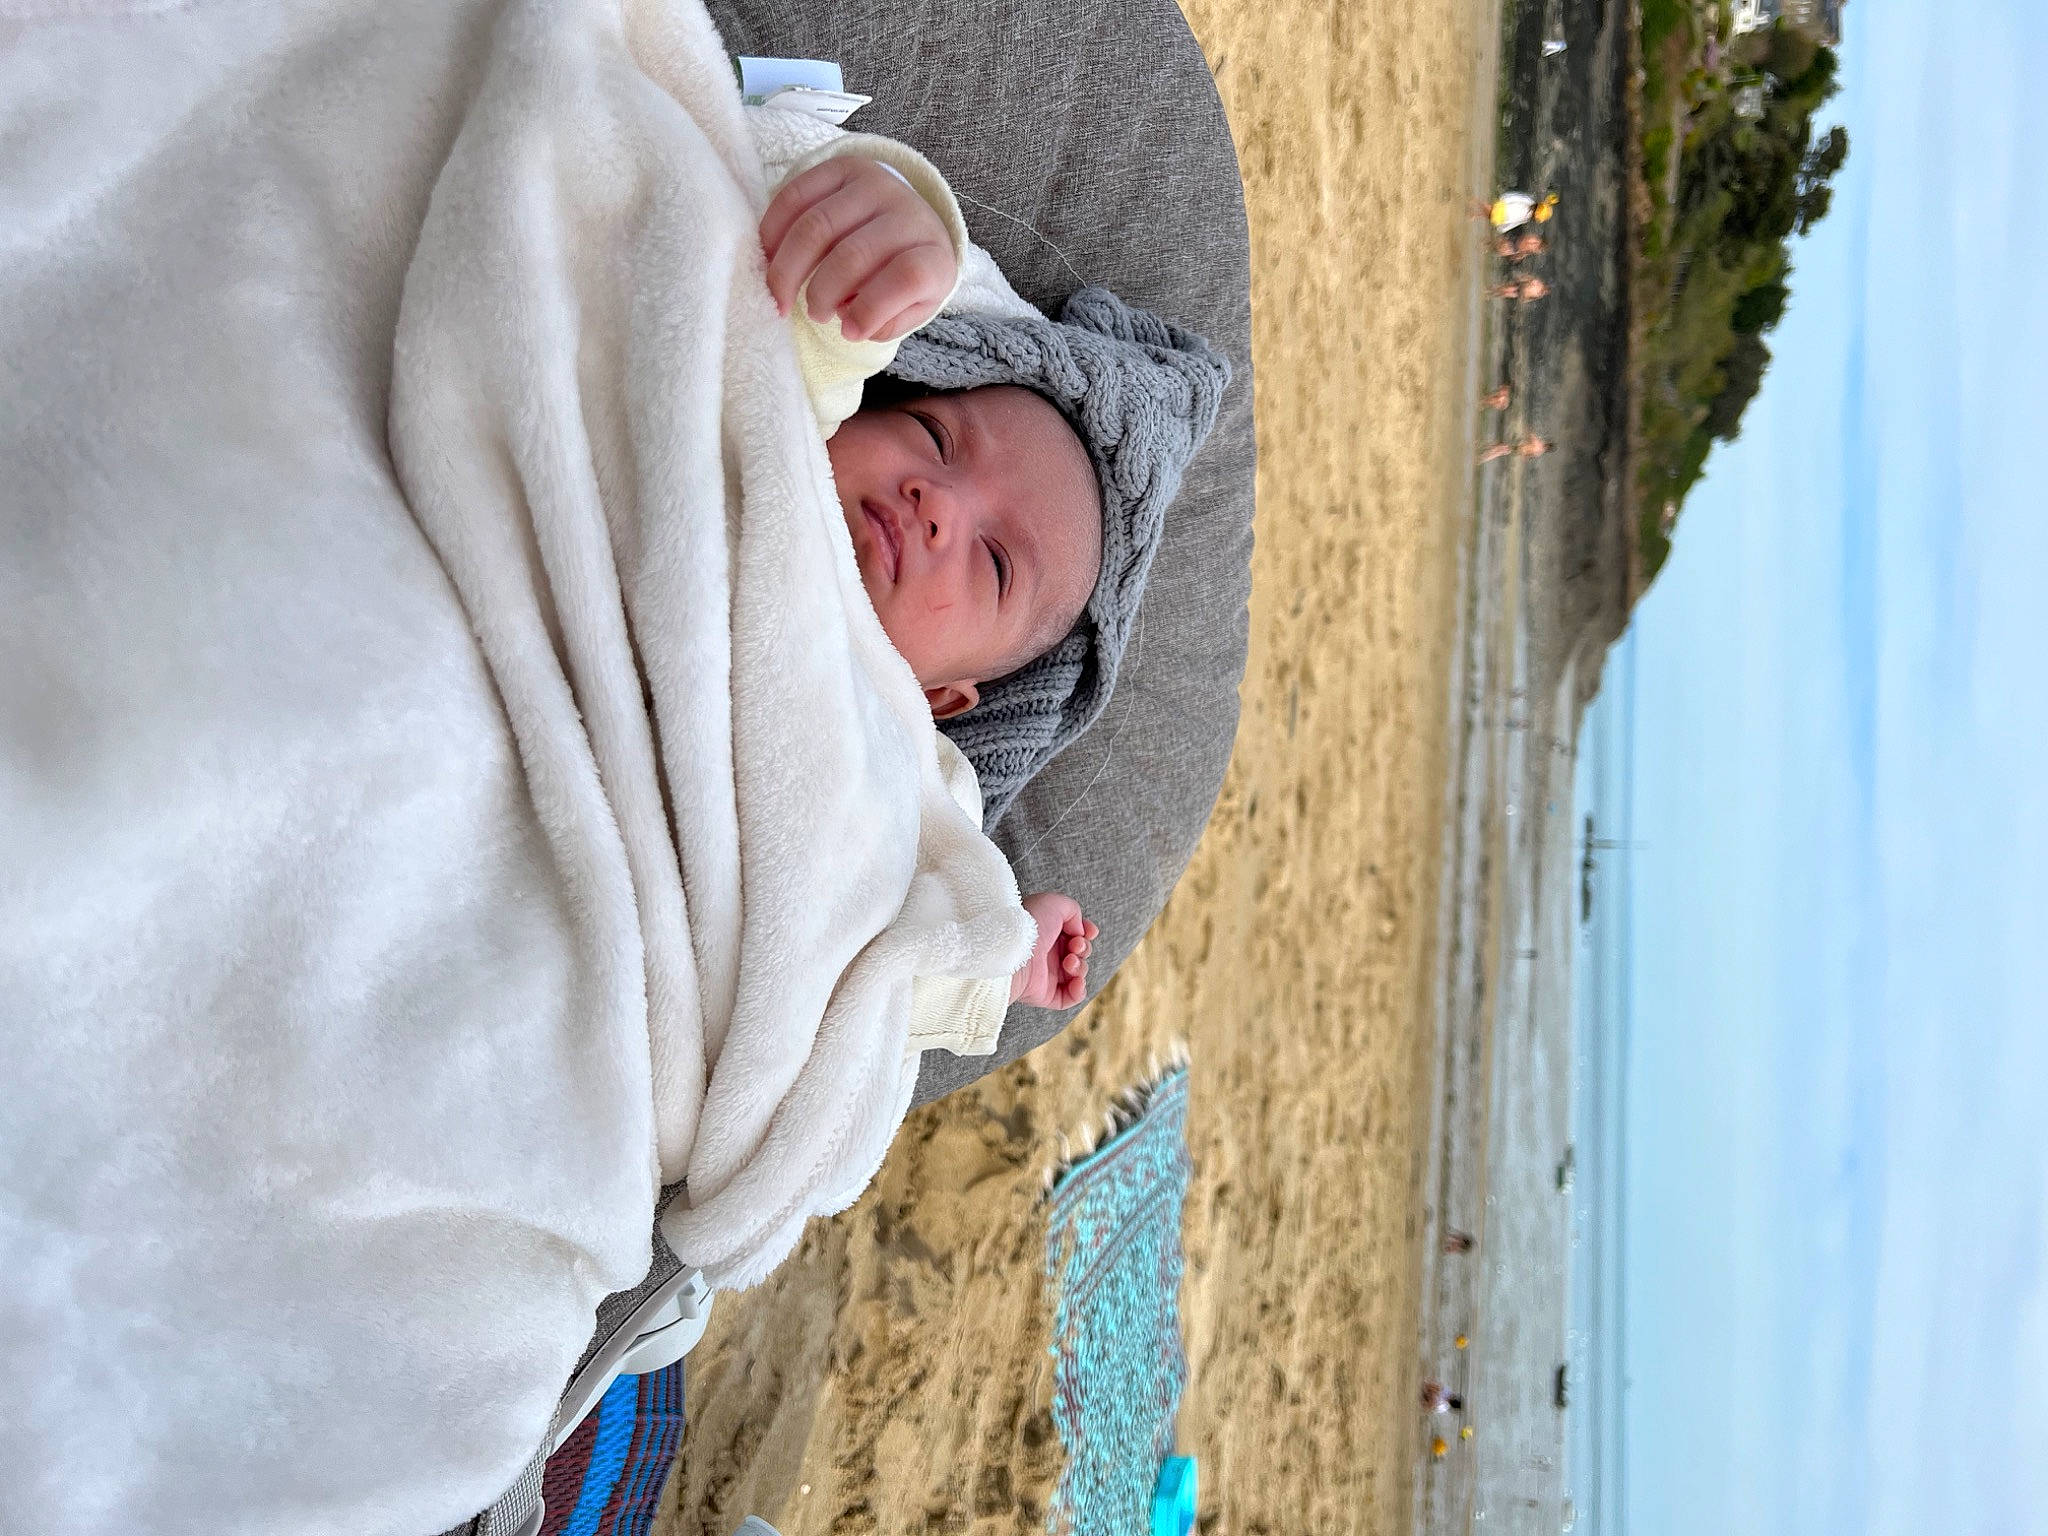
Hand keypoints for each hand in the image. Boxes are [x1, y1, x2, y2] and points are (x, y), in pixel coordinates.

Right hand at [759, 156, 956, 342]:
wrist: (910, 221)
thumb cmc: (905, 275)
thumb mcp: (911, 308)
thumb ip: (886, 323)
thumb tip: (851, 325)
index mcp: (933, 253)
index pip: (908, 276)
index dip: (873, 308)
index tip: (849, 332)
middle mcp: (907, 213)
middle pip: (852, 255)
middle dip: (821, 293)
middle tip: (814, 315)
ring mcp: (874, 184)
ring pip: (816, 227)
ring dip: (789, 269)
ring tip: (784, 295)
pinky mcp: (842, 167)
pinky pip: (795, 196)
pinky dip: (773, 231)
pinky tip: (769, 258)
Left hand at [1011, 892, 1097, 1009]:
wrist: (1014, 951)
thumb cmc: (1030, 925)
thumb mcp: (1054, 903)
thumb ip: (1073, 911)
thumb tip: (1080, 932)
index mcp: (1048, 931)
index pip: (1075, 933)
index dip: (1086, 932)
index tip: (1089, 932)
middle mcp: (1048, 952)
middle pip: (1080, 952)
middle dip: (1084, 948)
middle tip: (1075, 946)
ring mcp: (1047, 974)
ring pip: (1078, 973)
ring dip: (1081, 967)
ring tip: (1069, 962)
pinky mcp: (1046, 993)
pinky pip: (1071, 996)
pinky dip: (1079, 990)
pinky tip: (1076, 981)